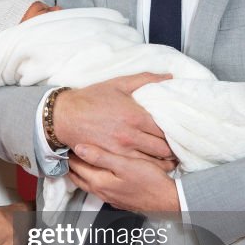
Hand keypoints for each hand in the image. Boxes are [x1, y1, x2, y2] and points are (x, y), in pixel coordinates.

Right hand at [53, 74, 175, 162]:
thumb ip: (146, 79)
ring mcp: (122, 150)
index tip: (180, 133)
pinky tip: (153, 166)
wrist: (65, 116)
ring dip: (164, 161)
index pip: (165, 129)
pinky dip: (149, 168)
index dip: (175, 133)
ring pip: (153, 162)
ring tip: (170, 159)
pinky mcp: (112, 159)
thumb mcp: (119, 84)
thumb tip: (169, 77)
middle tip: (177, 148)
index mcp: (136, 116)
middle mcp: (131, 135)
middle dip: (172, 149)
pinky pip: (137, 167)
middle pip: (163, 148)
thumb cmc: (92, 98)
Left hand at [69, 144, 179, 213]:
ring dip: (81, 171)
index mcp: (99, 182)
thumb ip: (101, 157)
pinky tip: (98, 172)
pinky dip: (92, 178)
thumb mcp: (125, 164)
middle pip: (78, 176)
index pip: (77, 165)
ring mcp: (109, 197)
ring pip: (87, 182)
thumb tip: (79, 148)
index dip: (70, 153)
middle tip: (67, 149)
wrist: (168, 200)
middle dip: (71, 163)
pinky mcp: (118, 199)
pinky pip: (98, 187)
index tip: (66, 141)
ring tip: (78, 158)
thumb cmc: (149, 180)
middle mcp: (100, 191)